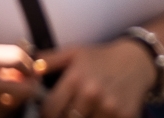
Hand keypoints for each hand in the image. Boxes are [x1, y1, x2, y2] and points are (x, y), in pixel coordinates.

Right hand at [0, 43, 42, 114]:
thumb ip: (2, 58)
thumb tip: (33, 66)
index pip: (17, 58)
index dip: (28, 63)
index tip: (29, 66)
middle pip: (24, 89)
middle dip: (32, 85)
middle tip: (32, 81)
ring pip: (16, 103)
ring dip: (19, 96)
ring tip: (11, 88)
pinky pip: (4, 112)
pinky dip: (7, 105)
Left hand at [36, 39, 158, 117]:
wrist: (136, 61)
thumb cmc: (100, 58)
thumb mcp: (74, 53)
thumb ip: (48, 60)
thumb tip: (27, 69)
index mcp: (76, 78)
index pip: (50, 110)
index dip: (45, 114)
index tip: (47, 112)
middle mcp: (92, 93)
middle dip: (63, 117)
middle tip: (67, 111)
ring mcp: (109, 107)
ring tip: (83, 111)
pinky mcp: (123, 116)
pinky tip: (97, 112)